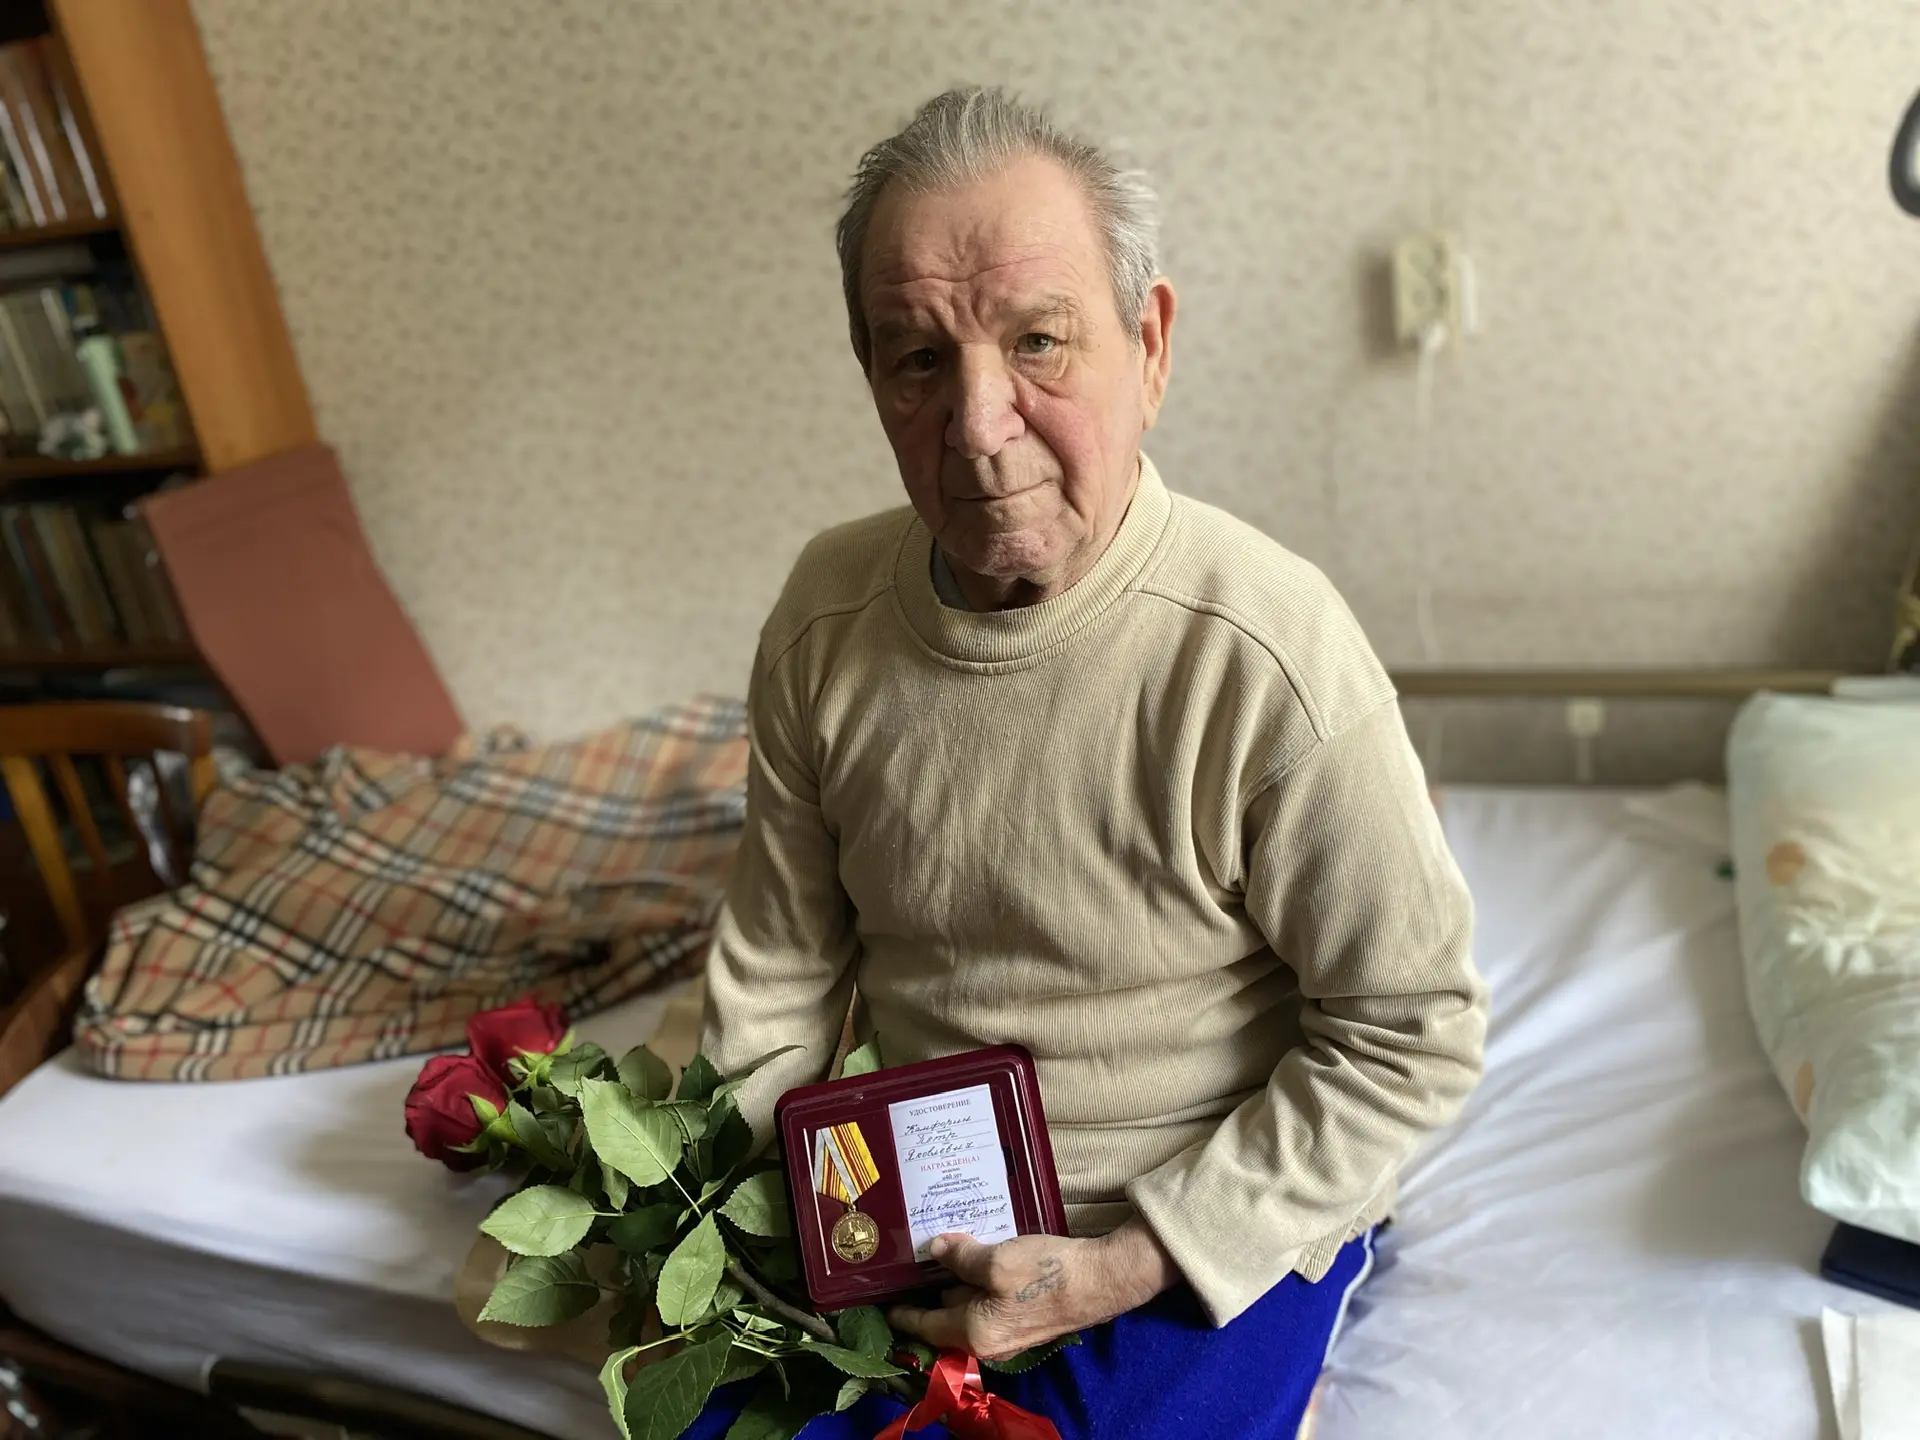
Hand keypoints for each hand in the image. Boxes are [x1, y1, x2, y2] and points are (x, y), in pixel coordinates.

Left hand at [887, 1218, 1177, 1359]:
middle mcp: (989, 1339)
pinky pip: (990, 1299)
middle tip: (914, 1259)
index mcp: (975, 1333)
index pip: (926, 1326)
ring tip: (944, 1250)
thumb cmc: (1047, 1274)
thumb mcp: (998, 1260)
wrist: (1103, 1279)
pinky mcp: (1026, 1315)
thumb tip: (936, 1250)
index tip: (885, 1303)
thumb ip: (961, 1257)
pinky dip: (980, 1280)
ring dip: (958, 1281)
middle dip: (932, 1289)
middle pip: (947, 1314)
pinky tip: (979, 1253)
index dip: (903, 1313)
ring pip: (970, 1304)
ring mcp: (1010, 1330)